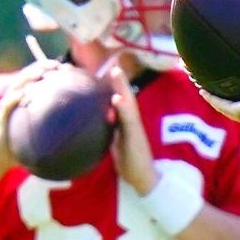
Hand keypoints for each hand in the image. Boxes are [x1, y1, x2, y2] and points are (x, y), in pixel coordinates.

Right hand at [0, 59, 59, 170]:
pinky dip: (15, 98)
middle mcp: (17, 99)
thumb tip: (88, 133)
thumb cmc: (23, 150)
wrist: (0, 159)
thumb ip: (60, 131)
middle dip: (42, 67)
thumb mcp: (44, 139)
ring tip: (41, 73)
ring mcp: (8, 106)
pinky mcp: (0, 116)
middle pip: (28, 76)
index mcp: (27, 100)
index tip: (69, 68)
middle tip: (57, 65)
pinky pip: (8, 105)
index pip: (40, 80)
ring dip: (28, 77)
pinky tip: (24, 94)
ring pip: (17, 85)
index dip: (52, 71)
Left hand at [106, 62, 159, 195]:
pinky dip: (123, 108)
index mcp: (125, 122)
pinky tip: (117, 98)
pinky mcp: (136, 136)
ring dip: (122, 87)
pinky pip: (129, 120)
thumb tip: (95, 119)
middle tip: (112, 60)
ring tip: (116, 72)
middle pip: (126, 95)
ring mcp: (135, 128)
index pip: (119, 98)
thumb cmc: (129, 161)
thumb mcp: (115, 142)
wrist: (144, 179)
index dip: (114, 83)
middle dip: (119, 79)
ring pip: (128, 103)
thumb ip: (108, 130)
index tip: (106, 65)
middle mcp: (132, 121)